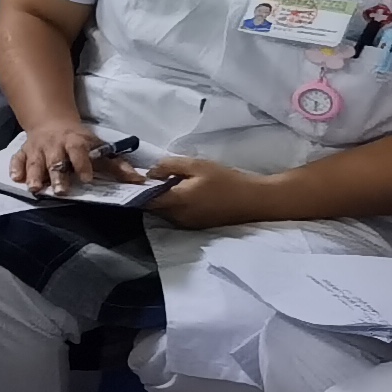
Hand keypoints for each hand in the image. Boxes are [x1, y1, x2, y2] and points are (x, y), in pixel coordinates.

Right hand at [8, 121, 130, 195]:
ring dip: (35, 175)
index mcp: (75, 142)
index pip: (79, 152)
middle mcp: (55, 145)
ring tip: (35, 188)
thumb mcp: (100, 148)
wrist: (52, 124)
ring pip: (35, 161)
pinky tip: (16, 178)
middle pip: (55, 160)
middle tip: (60, 191)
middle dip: (57, 175)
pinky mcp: (24, 152)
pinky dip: (16, 167)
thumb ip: (117, 166)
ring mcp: (37, 149)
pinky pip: (17, 159)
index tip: (87, 178)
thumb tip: (139, 181)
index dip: (83, 164)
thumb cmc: (79, 142)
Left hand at [147, 155, 274, 229]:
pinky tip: (183, 193)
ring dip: (162, 199)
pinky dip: (173, 205)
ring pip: (163, 212)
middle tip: (155, 177)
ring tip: (170, 183)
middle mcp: (177, 218)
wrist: (254, 200)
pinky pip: (175, 216)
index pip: (144, 200)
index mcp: (176, 202)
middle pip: (152, 207)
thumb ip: (169, 166)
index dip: (137, 189)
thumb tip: (150, 173)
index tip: (136, 177)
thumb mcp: (197, 165)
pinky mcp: (195, 226)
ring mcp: (186, 224)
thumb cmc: (226, 180)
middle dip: (149, 193)